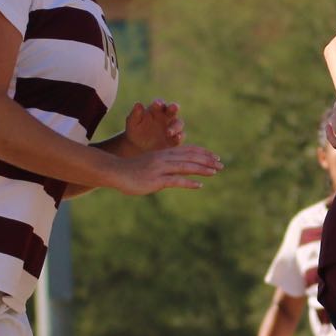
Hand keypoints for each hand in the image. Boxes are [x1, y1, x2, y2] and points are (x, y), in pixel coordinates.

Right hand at [108, 144, 222, 195]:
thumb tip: (175, 176)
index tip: (215, 157)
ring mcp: (160, 168)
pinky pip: (175, 180)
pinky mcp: (156, 179)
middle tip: (221, 164)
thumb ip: (163, 167)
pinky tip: (199, 185)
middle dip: (207, 160)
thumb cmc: (131, 171)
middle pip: (190, 156)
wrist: (115, 172)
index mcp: (164, 153)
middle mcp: (164, 158)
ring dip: (202, 169)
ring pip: (186, 166)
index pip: (188, 150)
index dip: (203, 153)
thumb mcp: (150, 165)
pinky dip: (188, 182)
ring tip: (215, 172)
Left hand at [120, 99, 184, 152]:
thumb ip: (135, 114)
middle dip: (174, 108)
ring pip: (178, 124)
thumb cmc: (135, 129)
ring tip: (168, 132)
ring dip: (175, 127)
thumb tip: (138, 104)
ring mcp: (172, 127)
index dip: (159, 103)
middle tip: (173, 107)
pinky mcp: (174, 139)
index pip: (159, 103)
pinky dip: (179, 137)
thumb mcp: (132, 122)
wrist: (138, 145)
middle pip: (173, 110)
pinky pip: (180, 136)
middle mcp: (166, 117)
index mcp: (156, 110)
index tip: (156, 104)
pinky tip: (177, 138)